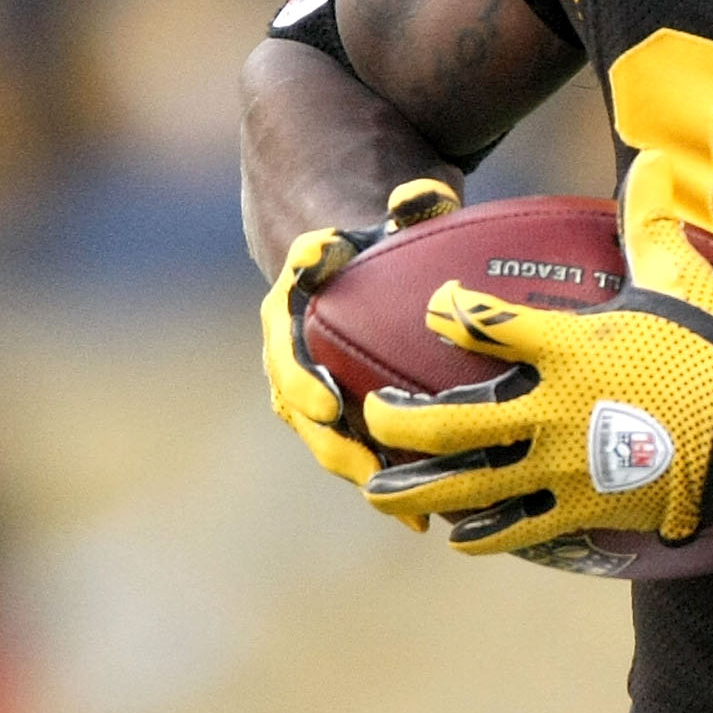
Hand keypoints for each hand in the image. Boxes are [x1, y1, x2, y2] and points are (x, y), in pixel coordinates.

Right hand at [259, 177, 462, 519]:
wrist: (345, 255)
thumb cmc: (377, 232)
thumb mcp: (394, 209)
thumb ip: (409, 201)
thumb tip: (419, 197)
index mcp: (296, 299)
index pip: (287, 332)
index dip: (302, 372)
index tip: (323, 402)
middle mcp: (292, 348)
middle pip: (297, 399)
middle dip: (328, 435)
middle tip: (362, 462)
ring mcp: (309, 384)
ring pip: (322, 435)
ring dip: (357, 469)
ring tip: (399, 501)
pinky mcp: (336, 412)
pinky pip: (354, 450)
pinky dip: (385, 480)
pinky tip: (425, 516)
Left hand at [361, 212, 712, 554]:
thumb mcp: (679, 280)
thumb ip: (649, 222)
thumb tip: (653, 158)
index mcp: (567, 348)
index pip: (485, 323)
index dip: (452, 314)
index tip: (439, 311)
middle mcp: (550, 410)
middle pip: (450, 424)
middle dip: (399, 425)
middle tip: (371, 418)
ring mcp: (561, 467)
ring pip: (469, 485)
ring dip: (419, 489)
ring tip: (379, 491)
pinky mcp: (582, 509)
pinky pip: (517, 529)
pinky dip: (482, 533)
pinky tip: (458, 534)